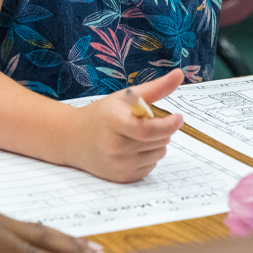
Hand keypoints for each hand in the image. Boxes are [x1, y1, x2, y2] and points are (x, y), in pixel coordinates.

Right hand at [69, 68, 184, 181]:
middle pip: (159, 140)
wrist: (73, 139)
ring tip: (136, 135)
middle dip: (161, 129)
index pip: (147, 129)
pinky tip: (132, 149)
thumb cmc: (102, 115)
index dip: (168, 125)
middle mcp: (115, 146)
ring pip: (159, 153)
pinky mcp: (123, 177)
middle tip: (144, 122)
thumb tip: (179, 74)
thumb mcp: (125, 97)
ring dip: (156, 143)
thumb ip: (156, 88)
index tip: (178, 117)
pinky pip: (151, 165)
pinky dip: (149, 156)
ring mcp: (119, 164)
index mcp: (114, 122)